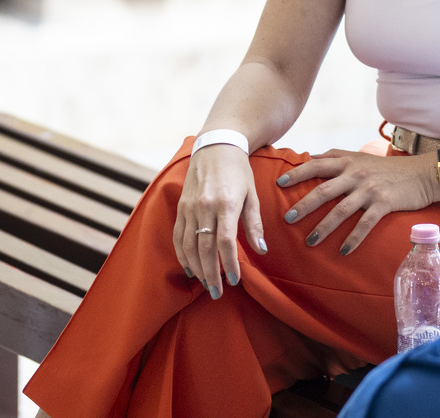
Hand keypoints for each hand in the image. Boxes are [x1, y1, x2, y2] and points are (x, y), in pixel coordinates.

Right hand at [173, 143, 265, 298]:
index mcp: (226, 203)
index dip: (229, 264)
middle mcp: (204, 206)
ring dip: (196, 268)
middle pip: (204, 248)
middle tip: (218, 293)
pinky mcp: (180, 206)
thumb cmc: (239, 171)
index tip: (234, 280)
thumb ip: (254, 224)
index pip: (225, 242)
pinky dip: (182, 255)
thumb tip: (261, 250)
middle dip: (210, 274)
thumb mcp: (252, 194)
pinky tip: (189, 268)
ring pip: (188, 245)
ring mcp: (189, 207)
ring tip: (205, 283)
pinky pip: (178, 236)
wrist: (216, 146)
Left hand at [277, 148, 438, 255]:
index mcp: (348, 161)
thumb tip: (309, 158)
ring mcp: (370, 189)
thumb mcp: (360, 157)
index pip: (316, 164)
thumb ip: (336, 157)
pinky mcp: (384, 203)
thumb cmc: (387, 168)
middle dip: (303, 205)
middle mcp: (356, 174)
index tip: (278, 184)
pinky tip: (343, 251)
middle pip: (324, 190)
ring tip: (310, 241)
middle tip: (286, 219)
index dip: (297, 173)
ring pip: (341, 210)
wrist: (422, 174)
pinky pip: (365, 223)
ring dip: (324, 227)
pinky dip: (353, 238)